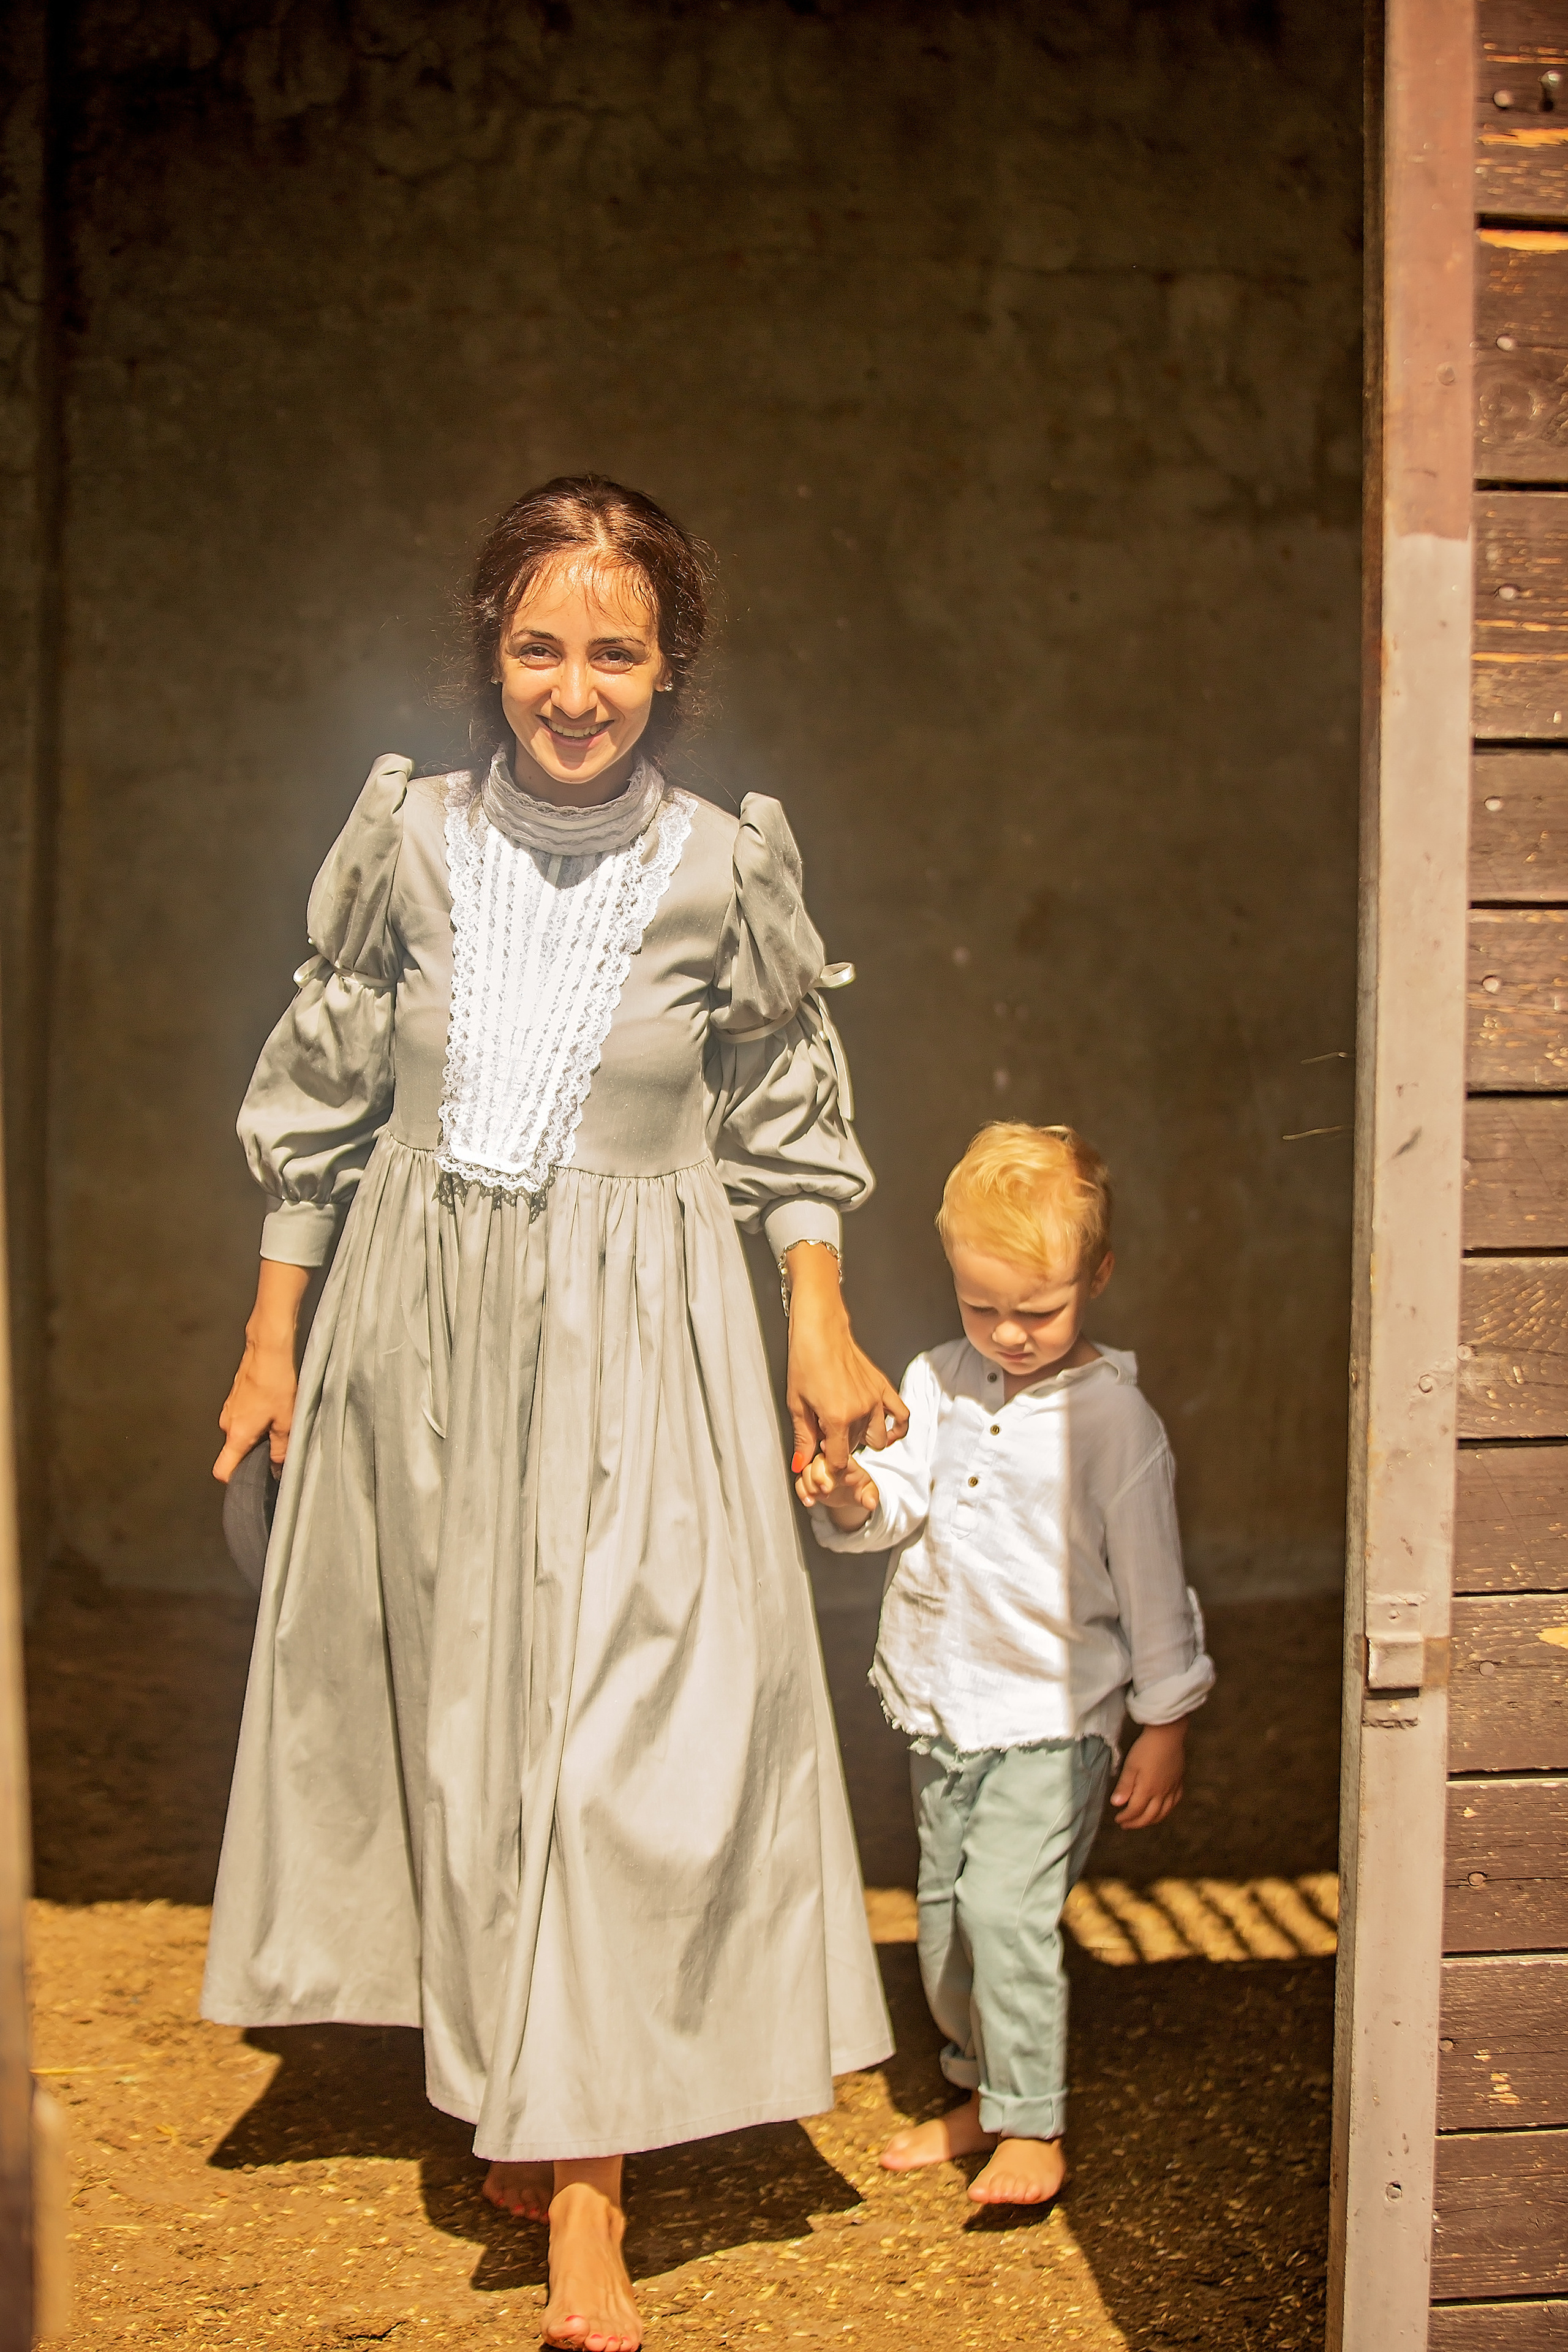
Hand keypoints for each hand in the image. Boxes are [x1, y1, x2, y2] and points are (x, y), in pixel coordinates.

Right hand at [213, 1261, 309, 1482]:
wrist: (269, 1346)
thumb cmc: (277, 1382)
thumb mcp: (287, 1421)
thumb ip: (281, 1449)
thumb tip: (278, 1469)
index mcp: (236, 1434)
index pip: (222, 1469)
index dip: (235, 1479)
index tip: (254, 1479)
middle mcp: (227, 1422)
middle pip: (235, 1449)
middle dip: (254, 1452)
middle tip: (278, 1446)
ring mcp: (230, 1407)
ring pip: (241, 1430)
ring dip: (258, 1431)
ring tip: (281, 1421)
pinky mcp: (237, 1394)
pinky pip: (243, 1415)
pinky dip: (257, 1416)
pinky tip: (276, 1406)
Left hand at [783, 1242, 908, 1475]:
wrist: (820, 1329)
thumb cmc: (805, 1361)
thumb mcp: (796, 1403)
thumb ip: (803, 1438)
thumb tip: (801, 1464)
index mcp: (837, 1417)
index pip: (839, 1461)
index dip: (828, 1464)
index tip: (821, 1458)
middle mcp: (861, 1411)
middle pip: (857, 1449)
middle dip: (842, 1448)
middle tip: (827, 1435)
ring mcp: (876, 1399)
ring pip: (878, 1438)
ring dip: (863, 1439)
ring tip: (847, 1428)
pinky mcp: (884, 1387)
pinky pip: (902, 1416)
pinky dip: (897, 1428)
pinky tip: (886, 1431)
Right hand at [796, 1450, 879, 1525]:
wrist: (849, 1495)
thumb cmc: (860, 1488)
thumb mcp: (868, 1492)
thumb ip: (870, 1495)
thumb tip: (871, 1503)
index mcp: (846, 1460)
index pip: (837, 1454)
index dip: (831, 1457)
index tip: (827, 1459)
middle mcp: (830, 1461)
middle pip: (819, 1460)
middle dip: (818, 1474)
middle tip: (826, 1489)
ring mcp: (818, 1470)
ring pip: (806, 1469)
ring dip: (809, 1483)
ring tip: (817, 1496)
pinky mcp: (809, 1479)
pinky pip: (800, 1481)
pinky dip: (801, 1490)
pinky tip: (808, 1500)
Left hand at [1109, 1720, 1186, 1830]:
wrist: (1167, 1734)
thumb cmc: (1146, 1748)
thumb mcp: (1130, 1766)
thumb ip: (1125, 1786)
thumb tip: (1116, 1804)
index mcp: (1148, 1790)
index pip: (1135, 1810)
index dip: (1126, 1817)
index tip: (1118, 1819)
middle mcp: (1162, 1793)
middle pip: (1150, 1816)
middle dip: (1137, 1823)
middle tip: (1127, 1825)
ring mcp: (1172, 1788)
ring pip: (1164, 1812)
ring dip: (1152, 1820)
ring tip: (1142, 1821)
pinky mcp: (1179, 1781)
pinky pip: (1175, 1801)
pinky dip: (1167, 1809)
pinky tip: (1163, 1808)